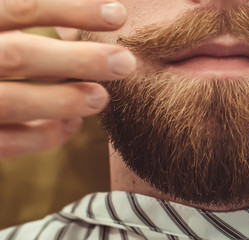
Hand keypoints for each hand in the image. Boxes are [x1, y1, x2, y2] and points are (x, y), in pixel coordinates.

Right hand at [0, 0, 135, 158]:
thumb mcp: (0, 23)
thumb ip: (26, 20)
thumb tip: (104, 14)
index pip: (22, 6)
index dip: (73, 9)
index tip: (119, 14)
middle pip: (20, 56)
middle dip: (79, 60)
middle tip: (125, 63)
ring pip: (12, 102)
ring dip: (64, 101)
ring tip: (101, 98)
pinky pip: (7, 142)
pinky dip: (45, 135)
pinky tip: (72, 124)